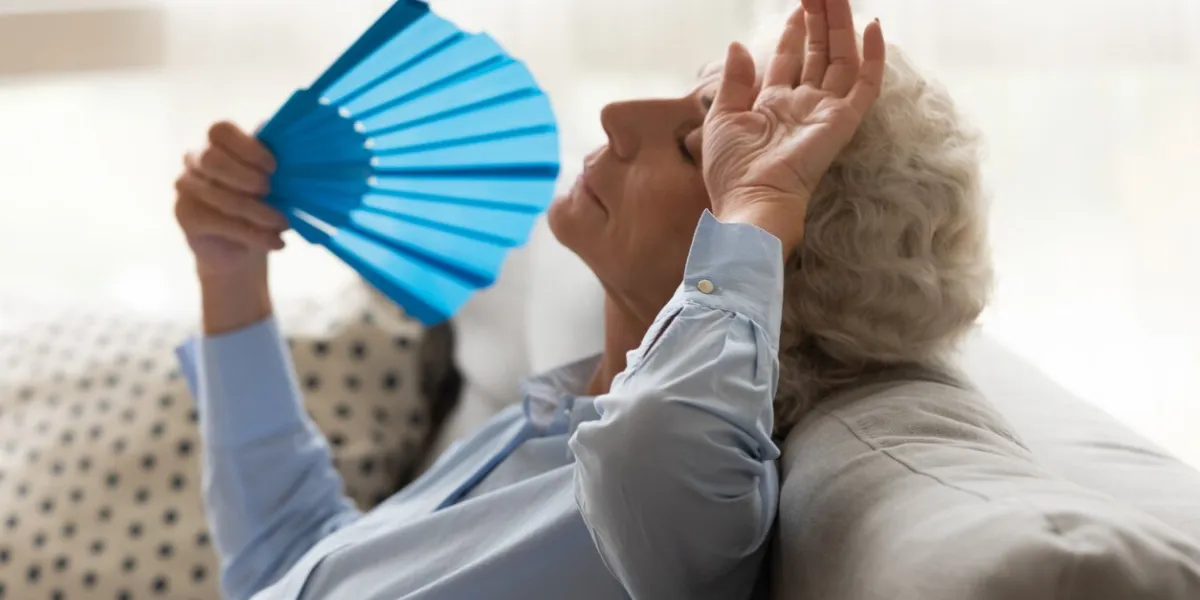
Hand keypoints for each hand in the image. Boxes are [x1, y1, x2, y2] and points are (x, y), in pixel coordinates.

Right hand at [174, 121, 285, 280]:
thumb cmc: (262, 206)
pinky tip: (275, 242)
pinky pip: (219, 221)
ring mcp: (186, 186)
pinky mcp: (185, 215)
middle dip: (247, 177)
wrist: (241, 249)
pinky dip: (253, 234)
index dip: (248, 147)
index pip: (221, 131)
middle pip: (212, 158)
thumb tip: (294, 149)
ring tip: (284, 224)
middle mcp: (196, 159)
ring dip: (258, 212)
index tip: (274, 167)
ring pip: (220, 195)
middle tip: (271, 191)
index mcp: (219, 144)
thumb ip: (276, 166)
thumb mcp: (275, 184)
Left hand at [702, 0, 885, 252]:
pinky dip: (873, 56)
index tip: (799, 6)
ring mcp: (826, 112)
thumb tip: (737, 45)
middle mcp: (804, 105)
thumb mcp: (722, 117)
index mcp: (774, 105)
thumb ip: (734, 81)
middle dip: (820, 20)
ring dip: (841, 25)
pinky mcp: (843, 121)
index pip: (791, 59)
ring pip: (841, 58)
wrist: (752, 201)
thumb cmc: (732, 170)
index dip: (795, 31)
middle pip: (818, 53)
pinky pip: (866, 85)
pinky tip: (873, 27)